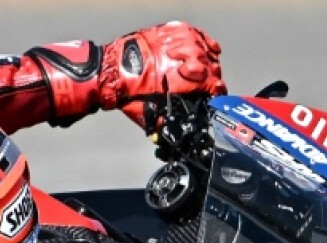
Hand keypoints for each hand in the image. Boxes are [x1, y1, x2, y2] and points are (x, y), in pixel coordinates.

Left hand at [98, 21, 224, 125]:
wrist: (110, 72)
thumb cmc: (129, 95)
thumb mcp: (153, 115)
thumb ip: (171, 120)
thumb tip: (183, 128)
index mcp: (183, 82)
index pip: (214, 85)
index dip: (216, 93)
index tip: (215, 97)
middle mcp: (185, 60)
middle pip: (212, 68)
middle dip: (211, 78)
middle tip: (205, 85)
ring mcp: (179, 43)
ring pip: (205, 51)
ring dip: (206, 61)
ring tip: (200, 69)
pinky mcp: (172, 31)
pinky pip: (196, 33)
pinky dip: (203, 41)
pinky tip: (207, 48)